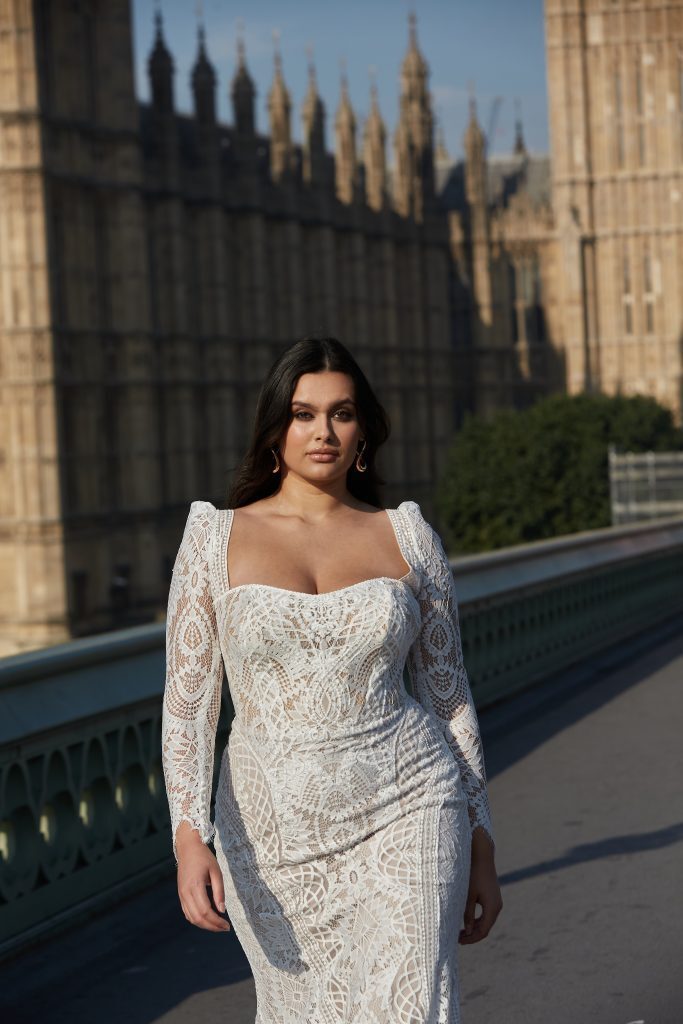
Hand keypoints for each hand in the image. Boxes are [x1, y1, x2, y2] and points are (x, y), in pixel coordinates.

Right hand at [176, 821, 231, 932]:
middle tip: (224, 928)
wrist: (188, 848)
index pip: (205, 912)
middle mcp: (186, 893)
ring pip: (191, 918)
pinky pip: (187, 912)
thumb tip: (222, 911)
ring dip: (204, 925)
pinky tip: (207, 919)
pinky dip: (197, 919)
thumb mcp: (216, 871)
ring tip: (217, 925)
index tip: (227, 926)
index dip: (216, 922)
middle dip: (212, 926)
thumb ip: (219, 891)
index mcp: (195, 886)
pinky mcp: (181, 894)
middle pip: (198, 918)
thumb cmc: (204, 857)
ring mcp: (181, 895)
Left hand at [458, 827, 502, 944]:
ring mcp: (496, 901)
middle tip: (457, 938)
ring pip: (486, 921)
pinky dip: (477, 920)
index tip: (458, 941)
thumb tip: (468, 931)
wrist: (482, 855)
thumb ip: (468, 914)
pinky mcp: (492, 896)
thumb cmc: (473, 874)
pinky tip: (466, 920)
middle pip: (485, 928)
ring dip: (474, 928)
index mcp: (492, 908)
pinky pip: (486, 913)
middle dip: (472, 935)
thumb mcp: (468, 895)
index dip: (471, 939)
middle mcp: (497, 906)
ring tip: (460, 931)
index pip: (483, 931)